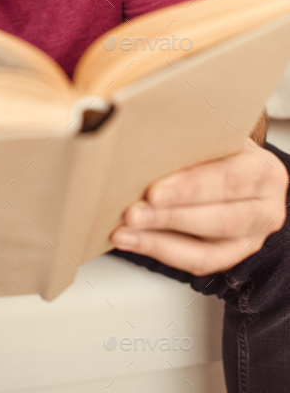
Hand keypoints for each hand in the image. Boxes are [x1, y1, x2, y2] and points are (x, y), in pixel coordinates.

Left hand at [110, 142, 288, 274]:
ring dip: (159, 239)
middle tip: (132, 212)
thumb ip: (187, 135)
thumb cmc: (216, 147)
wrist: (231, 165)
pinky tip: (131, 240)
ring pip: (208, 249)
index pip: (230, 180)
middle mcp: (266, 207)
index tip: (154, 190)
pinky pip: (196, 262)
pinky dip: (159, 250)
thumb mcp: (212, 133)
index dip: (191, 188)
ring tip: (125, 230)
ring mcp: (251, 237)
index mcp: (264, 170)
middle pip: (221, 219)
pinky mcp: (231, 256)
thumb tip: (135, 129)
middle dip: (170, 217)